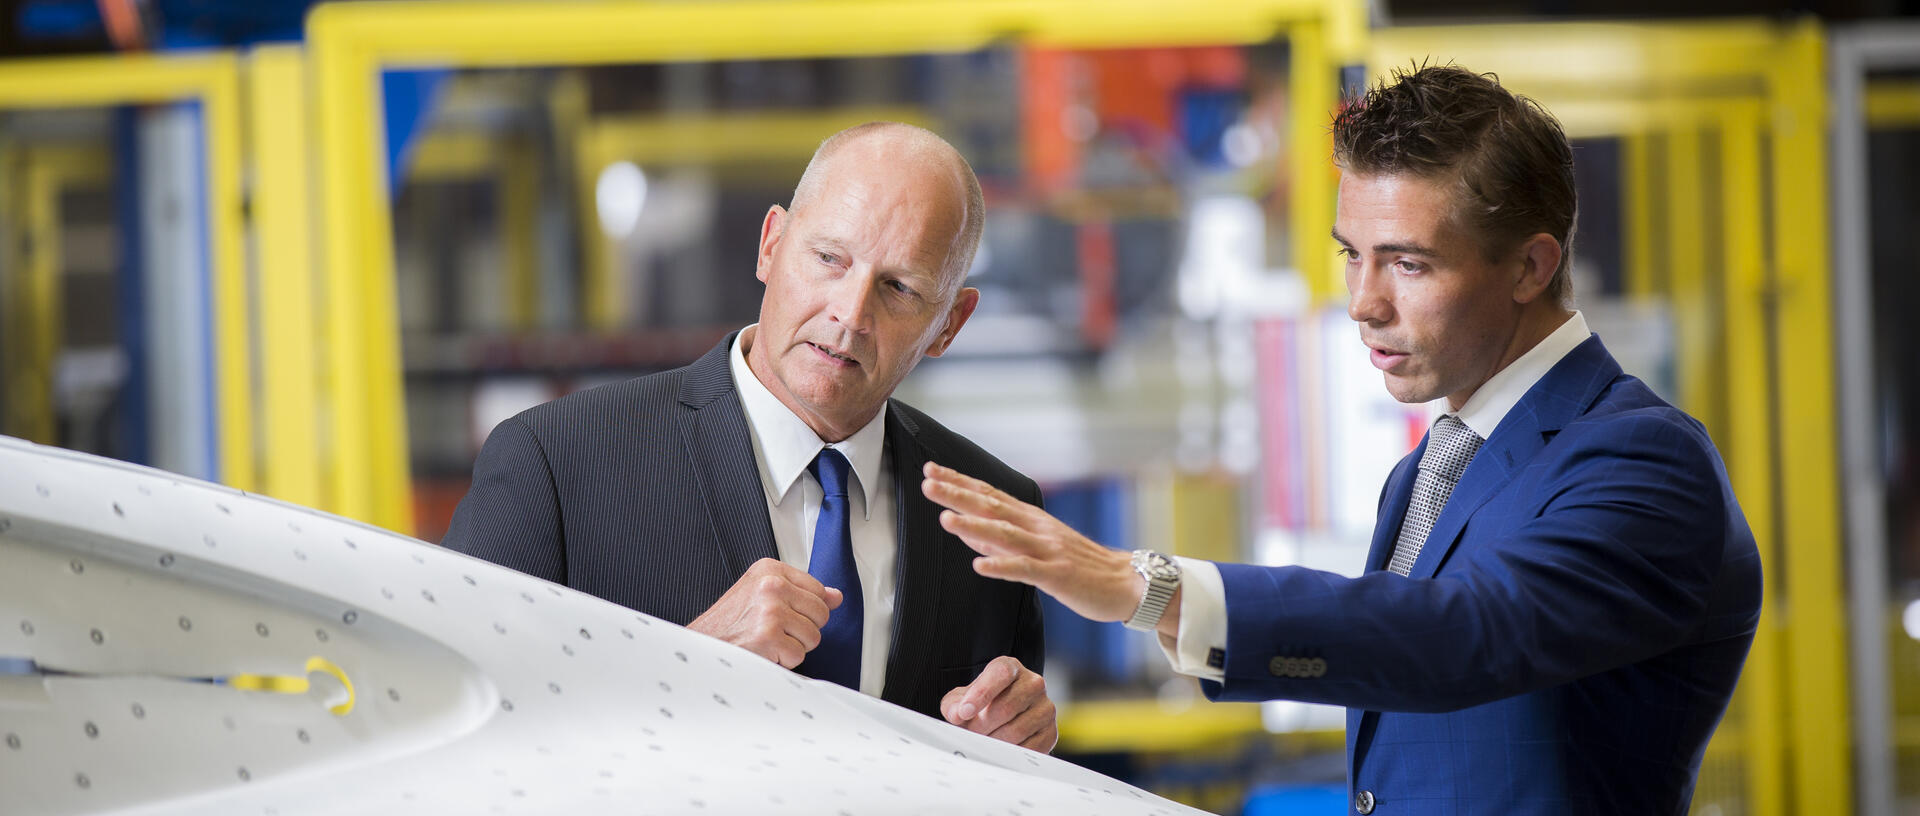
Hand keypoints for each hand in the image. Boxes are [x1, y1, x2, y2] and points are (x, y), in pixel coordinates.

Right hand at [687, 558, 841, 669]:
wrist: (699, 647)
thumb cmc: (727, 623)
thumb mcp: (760, 594)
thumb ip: (800, 592)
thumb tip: (836, 596)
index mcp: (769, 569)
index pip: (818, 589)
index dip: (806, 610)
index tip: (787, 614)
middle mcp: (771, 585)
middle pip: (821, 613)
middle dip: (803, 629)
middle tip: (775, 631)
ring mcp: (770, 610)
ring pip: (813, 636)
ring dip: (793, 647)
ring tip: (767, 641)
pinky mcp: (769, 636)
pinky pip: (798, 655)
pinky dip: (783, 662)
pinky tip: (763, 652)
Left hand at [922, 463, 1149, 625]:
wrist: (1127, 582)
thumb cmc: (1080, 566)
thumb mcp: (1038, 547)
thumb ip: (1003, 539)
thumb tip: (968, 531)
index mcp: (1031, 519)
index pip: (990, 494)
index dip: (960, 481)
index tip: (932, 470)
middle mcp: (1037, 528)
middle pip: (992, 507)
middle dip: (958, 494)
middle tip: (927, 482)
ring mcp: (1048, 550)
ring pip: (1005, 534)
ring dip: (974, 525)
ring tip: (945, 518)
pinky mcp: (1058, 575)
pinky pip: (1026, 570)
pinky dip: (1002, 566)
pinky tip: (979, 566)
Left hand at [940, 656, 1056, 752]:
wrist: (1003, 720)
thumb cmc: (981, 706)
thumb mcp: (962, 700)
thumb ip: (955, 704)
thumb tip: (957, 714)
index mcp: (1011, 668)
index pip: (1001, 673)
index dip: (981, 693)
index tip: (964, 712)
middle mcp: (1033, 683)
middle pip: (1006, 707)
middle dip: (982, 725)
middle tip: (970, 734)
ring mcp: (1046, 708)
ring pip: (1017, 729)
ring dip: (994, 741)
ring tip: (982, 742)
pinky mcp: (1050, 732)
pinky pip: (1030, 748)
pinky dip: (1010, 753)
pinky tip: (999, 750)